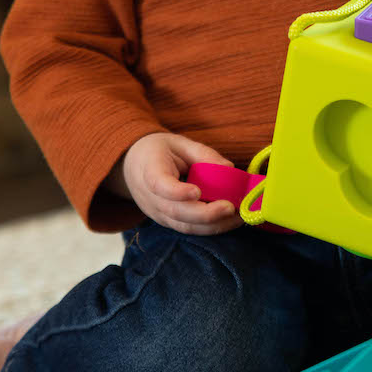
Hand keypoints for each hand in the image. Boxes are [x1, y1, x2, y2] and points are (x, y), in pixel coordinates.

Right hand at [117, 132, 243, 234]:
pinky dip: (210, 227)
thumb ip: (203, 153)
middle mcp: (150, 197)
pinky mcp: (167, 222)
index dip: (177, 192)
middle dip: (205, 214)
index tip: (197, 192)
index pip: (159, 185)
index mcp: (149, 171)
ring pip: (184, 225)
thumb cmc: (159, 151)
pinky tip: (230, 221)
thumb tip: (229, 168)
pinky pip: (188, 228)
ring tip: (238, 217)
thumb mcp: (179, 143)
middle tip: (231, 207)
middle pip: (175, 212)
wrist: (132, 165)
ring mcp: (157, 213)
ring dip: (213, 225)